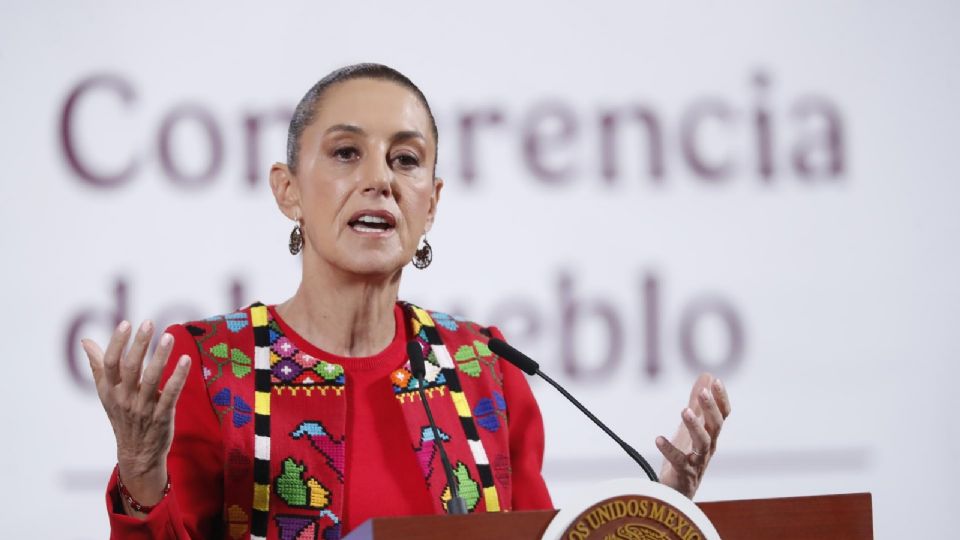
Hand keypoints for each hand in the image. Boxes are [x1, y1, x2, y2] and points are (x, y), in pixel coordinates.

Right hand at [81, 320, 190, 513]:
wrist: (136, 453)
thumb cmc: (122, 416)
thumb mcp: (107, 393)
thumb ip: (98, 366)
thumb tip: (86, 341)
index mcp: (110, 390)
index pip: (110, 363)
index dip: (117, 343)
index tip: (126, 323)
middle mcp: (124, 398)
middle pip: (130, 368)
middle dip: (139, 344)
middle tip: (149, 323)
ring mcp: (143, 408)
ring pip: (152, 379)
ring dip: (160, 357)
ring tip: (169, 336)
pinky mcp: (162, 416)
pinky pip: (170, 394)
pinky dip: (178, 377)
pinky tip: (186, 360)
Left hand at [655, 373, 730, 497]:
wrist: (678, 492)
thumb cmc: (687, 457)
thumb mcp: (692, 426)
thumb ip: (698, 403)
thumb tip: (706, 375)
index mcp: (711, 435)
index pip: (723, 415)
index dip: (721, 399)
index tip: (715, 380)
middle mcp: (708, 448)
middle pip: (715, 426)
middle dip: (710, 408)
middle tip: (702, 392)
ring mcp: (697, 461)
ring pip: (702, 443)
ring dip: (694, 426)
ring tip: (684, 411)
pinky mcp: (683, 474)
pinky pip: (678, 461)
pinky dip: (669, 449)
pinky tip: (658, 438)